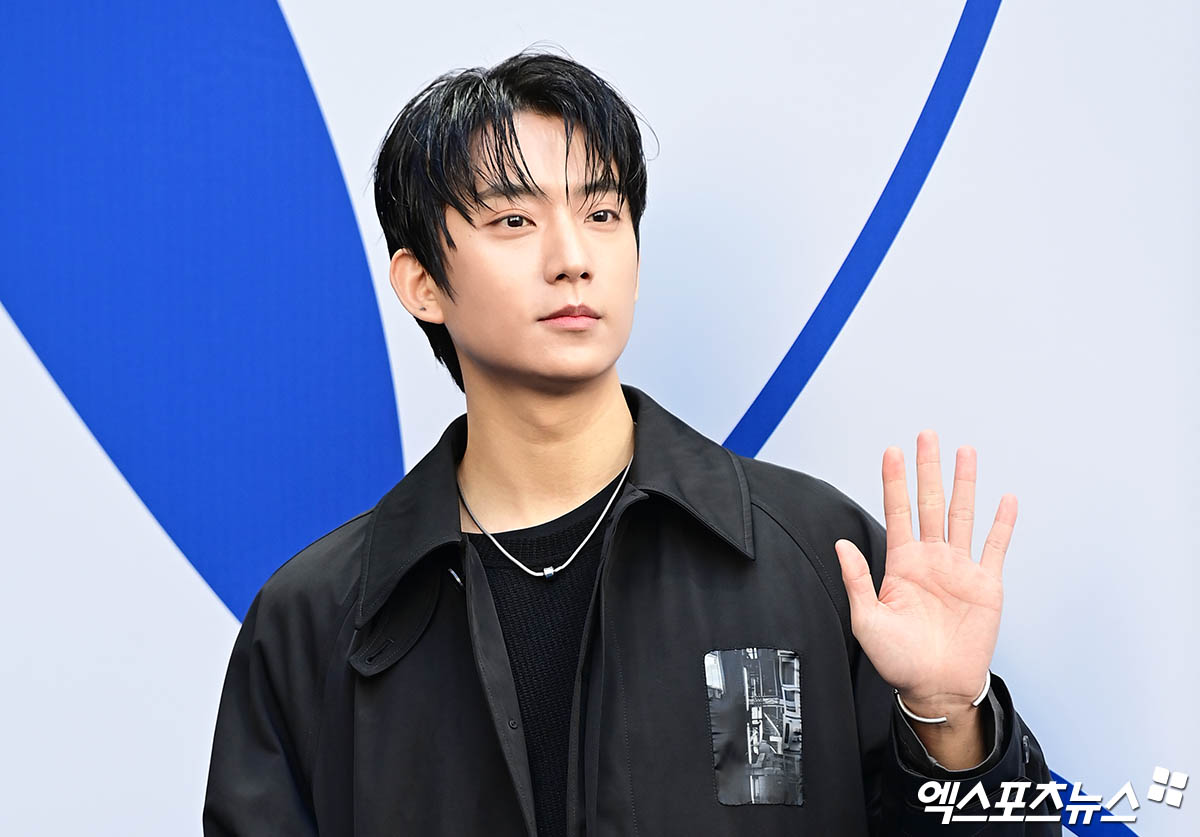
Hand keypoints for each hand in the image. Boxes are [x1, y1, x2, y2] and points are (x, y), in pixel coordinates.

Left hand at [834, 430, 1015, 723]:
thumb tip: (841, 544)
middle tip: (927, 435)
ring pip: (962, 516)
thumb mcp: (867, 621)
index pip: (898, 511)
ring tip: (965, 452)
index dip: (894, 481)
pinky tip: (1006, 499)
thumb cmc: (897, 660)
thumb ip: (857, 580)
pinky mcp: (986, 585)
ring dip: (965, 484)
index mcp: (901, 564)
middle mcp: (931, 559)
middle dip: (928, 469)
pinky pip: (995, 548)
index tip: (892, 450)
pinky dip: (1002, 524)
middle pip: (931, 503)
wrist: (935, 687)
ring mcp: (960, 569)